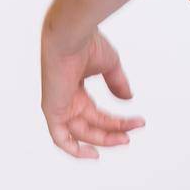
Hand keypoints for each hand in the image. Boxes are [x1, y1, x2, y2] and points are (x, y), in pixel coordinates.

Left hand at [39, 24, 144, 159]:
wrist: (72, 35)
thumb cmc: (87, 43)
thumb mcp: (110, 66)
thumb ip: (117, 84)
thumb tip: (128, 99)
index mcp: (76, 91)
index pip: (98, 115)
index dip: (118, 122)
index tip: (137, 122)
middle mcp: (67, 100)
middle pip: (92, 126)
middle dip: (113, 132)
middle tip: (131, 135)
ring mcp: (59, 106)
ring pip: (82, 134)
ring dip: (104, 139)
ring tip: (124, 139)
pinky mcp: (52, 110)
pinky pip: (61, 139)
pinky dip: (74, 149)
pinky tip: (93, 154)